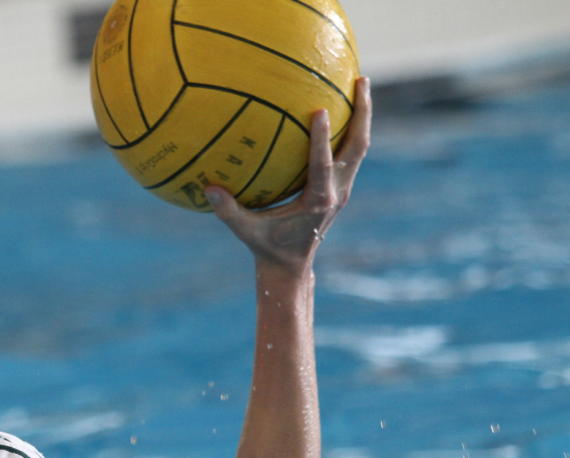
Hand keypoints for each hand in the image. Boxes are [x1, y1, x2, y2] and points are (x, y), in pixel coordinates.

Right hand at [207, 76, 371, 271]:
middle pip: (357, 146)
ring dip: (362, 117)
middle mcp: (337, 192)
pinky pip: (350, 153)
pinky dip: (350, 129)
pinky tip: (342, 109)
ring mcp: (343, 189)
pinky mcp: (341, 187)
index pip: (323, 165)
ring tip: (359, 84)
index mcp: (318, 201)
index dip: (321, 139)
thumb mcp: (246, 230)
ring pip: (359, 147)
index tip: (319, 110)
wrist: (292, 266)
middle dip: (362, 113)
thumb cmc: (268, 247)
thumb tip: (206, 188)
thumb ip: (229, 211)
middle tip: (360, 80)